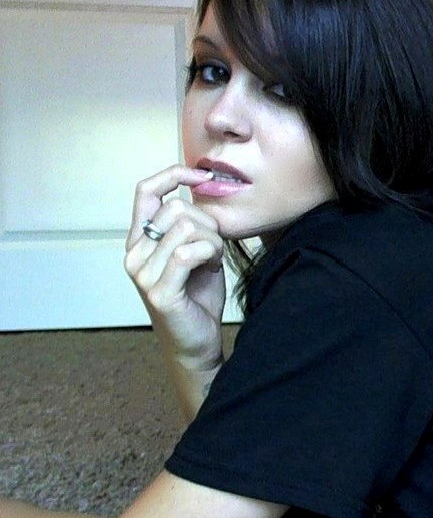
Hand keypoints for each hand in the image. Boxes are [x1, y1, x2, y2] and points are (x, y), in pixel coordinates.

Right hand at [125, 165, 224, 369]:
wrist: (196, 343)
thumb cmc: (197, 296)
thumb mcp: (192, 251)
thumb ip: (188, 224)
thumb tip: (202, 186)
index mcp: (139, 240)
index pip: (146, 191)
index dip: (174, 174)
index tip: (203, 175)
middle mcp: (133, 254)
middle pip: (177, 209)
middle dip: (208, 223)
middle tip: (215, 248)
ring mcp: (143, 274)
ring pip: (186, 228)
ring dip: (212, 241)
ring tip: (213, 260)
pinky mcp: (159, 292)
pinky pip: (188, 253)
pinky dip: (210, 254)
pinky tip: (212, 267)